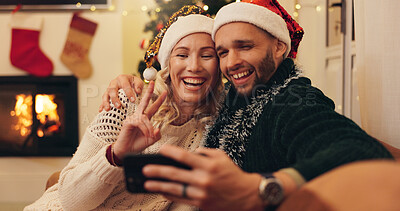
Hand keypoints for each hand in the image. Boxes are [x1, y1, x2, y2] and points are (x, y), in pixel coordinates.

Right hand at [99, 74, 144, 111]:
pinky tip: (101, 110)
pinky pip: (103, 100)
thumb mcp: (138, 81)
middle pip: (112, 90)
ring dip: (106, 102)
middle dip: (115, 98)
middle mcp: (114, 83)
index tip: (133, 100)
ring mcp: (109, 88)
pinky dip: (101, 105)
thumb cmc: (133, 83)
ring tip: (108, 109)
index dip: (129, 93)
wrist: (128, 82)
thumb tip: (138, 91)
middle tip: (118, 106)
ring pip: (106, 94)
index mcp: (122, 78)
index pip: (125, 85)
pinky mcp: (107, 94)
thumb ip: (139, 85)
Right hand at [113, 81, 166, 158]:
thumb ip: (156, 135)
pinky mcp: (128, 122)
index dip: (159, 100)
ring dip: (149, 128)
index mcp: (144, 119)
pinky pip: (140, 122)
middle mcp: (139, 116)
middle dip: (149, 92)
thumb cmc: (137, 145)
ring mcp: (132, 118)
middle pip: (145, 102)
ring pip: (145, 118)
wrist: (126, 152)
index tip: (164, 92)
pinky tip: (145, 134)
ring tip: (150, 136)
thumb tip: (158, 129)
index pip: (152, 108)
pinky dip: (145, 129)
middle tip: (153, 82)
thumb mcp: (150, 140)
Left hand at [142, 145, 263, 210]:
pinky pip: (181, 199)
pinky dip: (170, 195)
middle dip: (157, 171)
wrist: (247, 195)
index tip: (161, 149)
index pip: (184, 156)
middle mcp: (203, 179)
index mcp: (208, 165)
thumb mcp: (221, 157)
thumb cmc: (233, 174)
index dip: (170, 152)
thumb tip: (188, 153)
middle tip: (145, 169)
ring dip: (159, 185)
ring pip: (175, 189)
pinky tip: (162, 191)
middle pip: (175, 174)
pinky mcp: (201, 204)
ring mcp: (201, 193)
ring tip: (147, 183)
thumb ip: (204, 153)